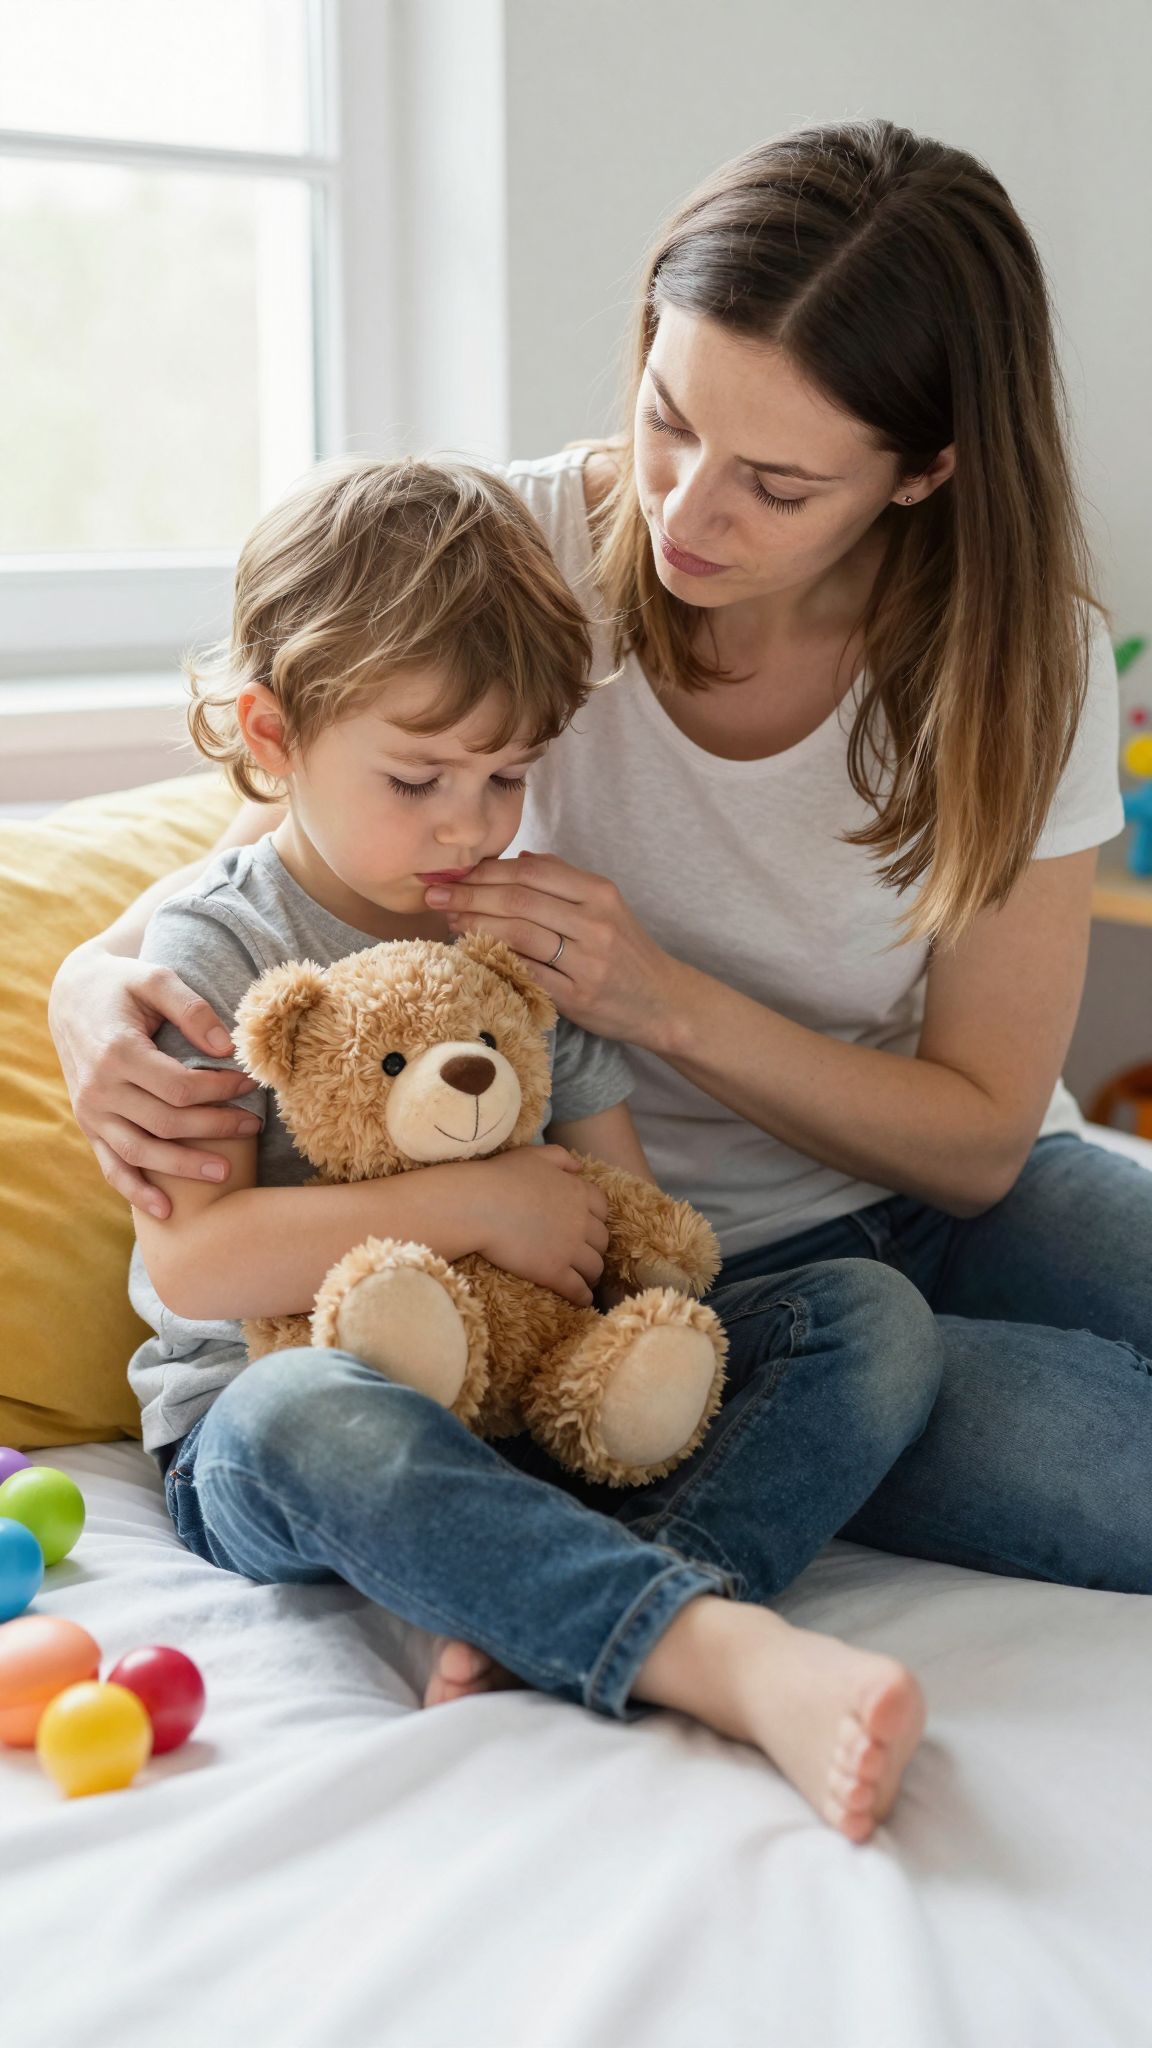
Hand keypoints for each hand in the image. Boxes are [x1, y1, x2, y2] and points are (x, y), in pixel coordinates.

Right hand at [48, 945, 261, 1217]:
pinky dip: (136, 1192)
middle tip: (254, 1124)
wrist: (73, 997)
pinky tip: (165, 1210)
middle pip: (166, 1121)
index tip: (249, 1084)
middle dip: (215, 1127)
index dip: (219, 1090)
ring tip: (225, 1174)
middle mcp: (100, 1087)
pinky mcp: (89, 1125)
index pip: (179, 1086)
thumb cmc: (122, 986)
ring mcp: (91, 1111)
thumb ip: (192, 1008)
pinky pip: (112, 1166)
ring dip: (183, 1166)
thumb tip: (226, 1048)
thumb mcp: (155, 978)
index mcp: (118, 1051)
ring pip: (141, 1151)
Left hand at [425, 851, 683, 1045]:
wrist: (663, 1001)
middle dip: (469, 894)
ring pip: (517, 933)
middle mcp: (595, 923)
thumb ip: (564, 880)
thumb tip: (518, 859)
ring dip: (474, 924)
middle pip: (518, 899)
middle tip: (435, 894)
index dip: (487, 870)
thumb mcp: (605, 906)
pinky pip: (524, 972)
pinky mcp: (577, 996)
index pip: (532, 871)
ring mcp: (587, 961)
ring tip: (448, 920)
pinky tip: (472, 952)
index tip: (455, 873)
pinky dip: (494, 959)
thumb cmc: (625, 951)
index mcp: (599, 893)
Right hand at [470, 1145, 609, 1306]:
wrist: (478, 1206)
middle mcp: (581, 1221)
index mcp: (578, 1192)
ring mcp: (569, 1248)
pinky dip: (583, 1296)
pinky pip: (578, 1289)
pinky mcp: (554, 1272)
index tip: (588, 1227)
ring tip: (584, 1279)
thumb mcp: (533, 1155)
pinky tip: (581, 1300)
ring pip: (594, 1267)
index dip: (596, 1219)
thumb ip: (560, 1157)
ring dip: (592, 1274)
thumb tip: (579, 1167)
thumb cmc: (501, 1177)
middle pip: (602, 1240)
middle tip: (585, 1254)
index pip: (602, 1209)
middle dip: (596, 1248)